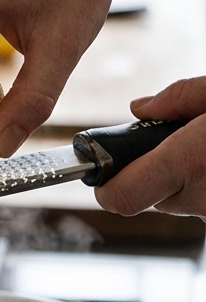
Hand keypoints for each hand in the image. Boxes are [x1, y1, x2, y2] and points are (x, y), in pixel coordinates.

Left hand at [95, 78, 205, 216]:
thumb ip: (180, 97)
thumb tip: (139, 109)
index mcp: (190, 161)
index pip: (120, 197)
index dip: (106, 188)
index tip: (106, 171)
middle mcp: (202, 198)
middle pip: (148, 197)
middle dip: (151, 173)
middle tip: (177, 145)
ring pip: (178, 202)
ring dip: (183, 181)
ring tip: (205, 151)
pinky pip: (201, 204)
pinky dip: (205, 187)